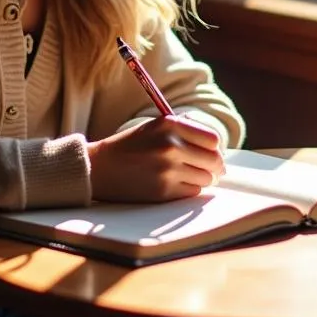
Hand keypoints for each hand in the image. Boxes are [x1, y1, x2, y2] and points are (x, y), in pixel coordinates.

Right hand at [87, 115, 224, 202]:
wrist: (101, 167)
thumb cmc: (131, 145)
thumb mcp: (156, 126)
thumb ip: (185, 129)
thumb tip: (216, 145)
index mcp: (170, 125)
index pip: (212, 139)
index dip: (214, 148)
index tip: (211, 153)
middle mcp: (171, 145)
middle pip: (214, 160)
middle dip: (215, 167)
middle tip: (213, 170)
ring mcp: (168, 169)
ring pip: (206, 178)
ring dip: (203, 179)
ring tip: (191, 176)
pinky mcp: (163, 190)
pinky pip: (193, 192)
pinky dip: (190, 189)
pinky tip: (179, 184)